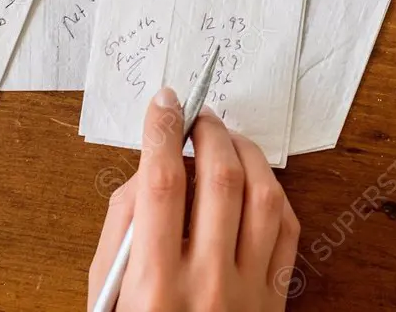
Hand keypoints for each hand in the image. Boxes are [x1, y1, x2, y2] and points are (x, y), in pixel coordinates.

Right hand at [89, 88, 299, 310]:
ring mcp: (249, 292)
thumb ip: (120, 230)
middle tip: (196, 115)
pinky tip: (253, 179)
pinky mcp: (276, 298)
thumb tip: (146, 167)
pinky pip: (287, 229)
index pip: (162, 184)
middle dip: (208, 131)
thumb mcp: (107, 295)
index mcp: (154, 284)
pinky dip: (272, 191)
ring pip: (263, 196)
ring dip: (245, 152)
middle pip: (219, 178)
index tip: (164, 102)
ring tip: (226, 139)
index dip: (162, 131)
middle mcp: (207, 284)